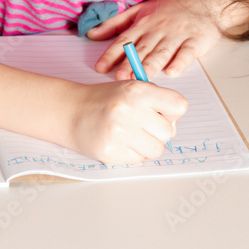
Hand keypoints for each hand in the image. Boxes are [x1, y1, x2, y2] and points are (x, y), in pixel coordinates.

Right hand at [68, 79, 187, 165]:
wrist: (70, 111)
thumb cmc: (104, 99)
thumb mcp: (130, 87)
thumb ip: (156, 101)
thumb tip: (173, 125)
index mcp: (137, 91)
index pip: (178, 105)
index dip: (173, 113)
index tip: (162, 113)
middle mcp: (129, 110)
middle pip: (168, 132)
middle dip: (158, 131)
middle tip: (142, 126)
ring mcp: (119, 133)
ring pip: (156, 150)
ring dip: (147, 145)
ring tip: (131, 135)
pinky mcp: (111, 152)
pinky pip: (138, 160)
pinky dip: (132, 153)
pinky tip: (119, 142)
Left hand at [85, 0, 224, 79]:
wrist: (203, 0)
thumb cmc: (170, 8)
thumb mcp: (139, 11)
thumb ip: (116, 24)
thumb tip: (91, 34)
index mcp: (143, 24)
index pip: (124, 40)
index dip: (112, 54)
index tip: (100, 67)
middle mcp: (159, 30)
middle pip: (142, 49)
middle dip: (130, 63)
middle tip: (119, 77)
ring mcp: (178, 35)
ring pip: (162, 51)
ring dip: (151, 64)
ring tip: (141, 76)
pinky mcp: (195, 41)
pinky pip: (187, 53)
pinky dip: (180, 62)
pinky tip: (172, 72)